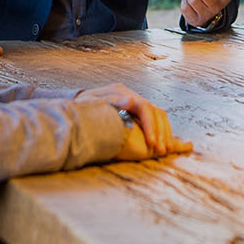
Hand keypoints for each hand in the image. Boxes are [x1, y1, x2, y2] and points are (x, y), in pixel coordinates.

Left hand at [78, 84, 193, 159]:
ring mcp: (135, 103)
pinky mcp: (135, 113)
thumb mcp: (92, 103)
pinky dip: (162, 131)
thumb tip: (130, 100)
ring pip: (159, 116)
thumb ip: (111, 101)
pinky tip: (169, 142)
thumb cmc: (82, 109)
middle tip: (162, 150)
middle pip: (155, 112)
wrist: (75, 110)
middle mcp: (131, 97)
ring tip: (166, 149)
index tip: (152, 143)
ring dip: (165, 133)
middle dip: (161, 132)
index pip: (144, 107)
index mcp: (122, 92)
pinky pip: (155, 119)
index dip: (150, 125)